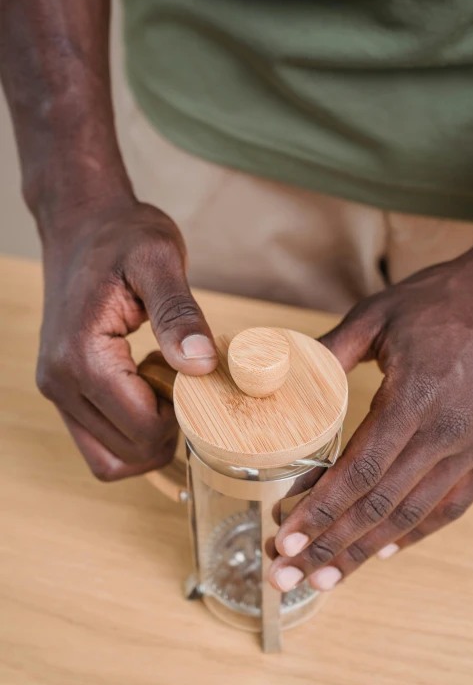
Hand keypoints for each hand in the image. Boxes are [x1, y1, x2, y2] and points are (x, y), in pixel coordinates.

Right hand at [36, 196, 217, 479]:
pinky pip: (98, 443)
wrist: (82, 225)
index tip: (199, 378)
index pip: (142, 429)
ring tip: (168, 391)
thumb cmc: (121, 236)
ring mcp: (58, 391)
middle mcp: (60, 382)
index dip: (184, 417)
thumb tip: (201, 365)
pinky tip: (150, 393)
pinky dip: (130, 435)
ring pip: (109, 459)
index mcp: (82, 356)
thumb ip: (179, 313)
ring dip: (148, 441)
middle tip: (187, 384)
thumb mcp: (159, 259)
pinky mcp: (64, 391)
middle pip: (128, 452)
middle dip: (169, 431)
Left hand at [269, 216, 472, 592]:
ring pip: (413, 516)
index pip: (359, 472)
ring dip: (365, 552)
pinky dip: (416, 534)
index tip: (283, 537)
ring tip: (325, 578)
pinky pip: (451, 507)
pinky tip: (383, 550)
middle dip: (328, 546)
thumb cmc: (446, 300)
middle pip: (379, 507)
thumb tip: (284, 372)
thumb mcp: (378, 315)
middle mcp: (445, 435)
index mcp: (413, 400)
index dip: (319, 511)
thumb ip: (330, 351)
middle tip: (287, 575)